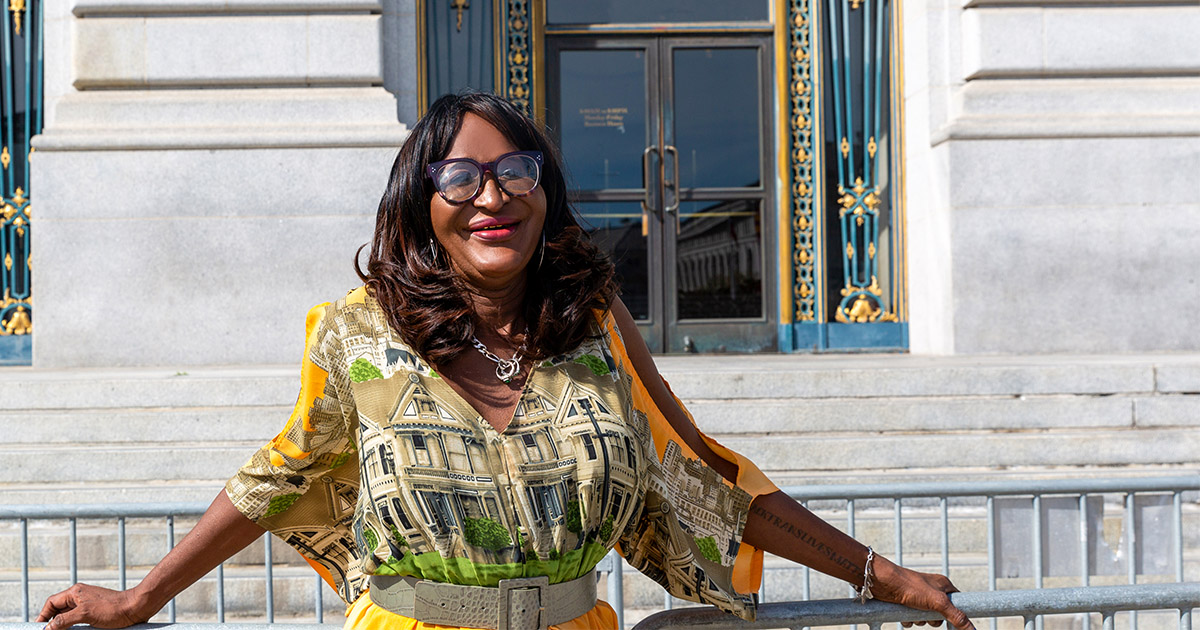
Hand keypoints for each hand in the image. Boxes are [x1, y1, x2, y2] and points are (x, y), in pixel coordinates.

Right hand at [37, 583, 154, 629]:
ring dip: (63, 625)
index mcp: (76, 593)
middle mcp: (80, 597)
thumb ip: (64, 620)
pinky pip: (79, 620)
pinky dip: (73, 627)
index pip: (52, 602)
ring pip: (68, 616)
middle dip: (52, 622)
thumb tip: (48, 627)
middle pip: (58, 610)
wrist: (135, 608)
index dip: (43, 615)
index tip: (39, 627)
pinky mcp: (95, 613)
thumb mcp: (85, 614)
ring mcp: (88, 605)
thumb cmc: (113, 608)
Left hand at [871, 555, 974, 629]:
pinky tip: (904, 615)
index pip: (958, 602)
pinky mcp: (906, 602)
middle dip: (933, 619)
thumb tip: (972, 629)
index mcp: (943, 585)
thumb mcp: (937, 603)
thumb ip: (956, 616)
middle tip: (928, 615)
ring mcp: (918, 596)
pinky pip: (913, 617)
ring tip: (913, 613)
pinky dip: (909, 619)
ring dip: (920, 620)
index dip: (957, 613)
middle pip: (941, 614)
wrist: (882, 582)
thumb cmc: (910, 585)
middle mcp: (931, 590)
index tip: (955, 623)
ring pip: (926, 617)